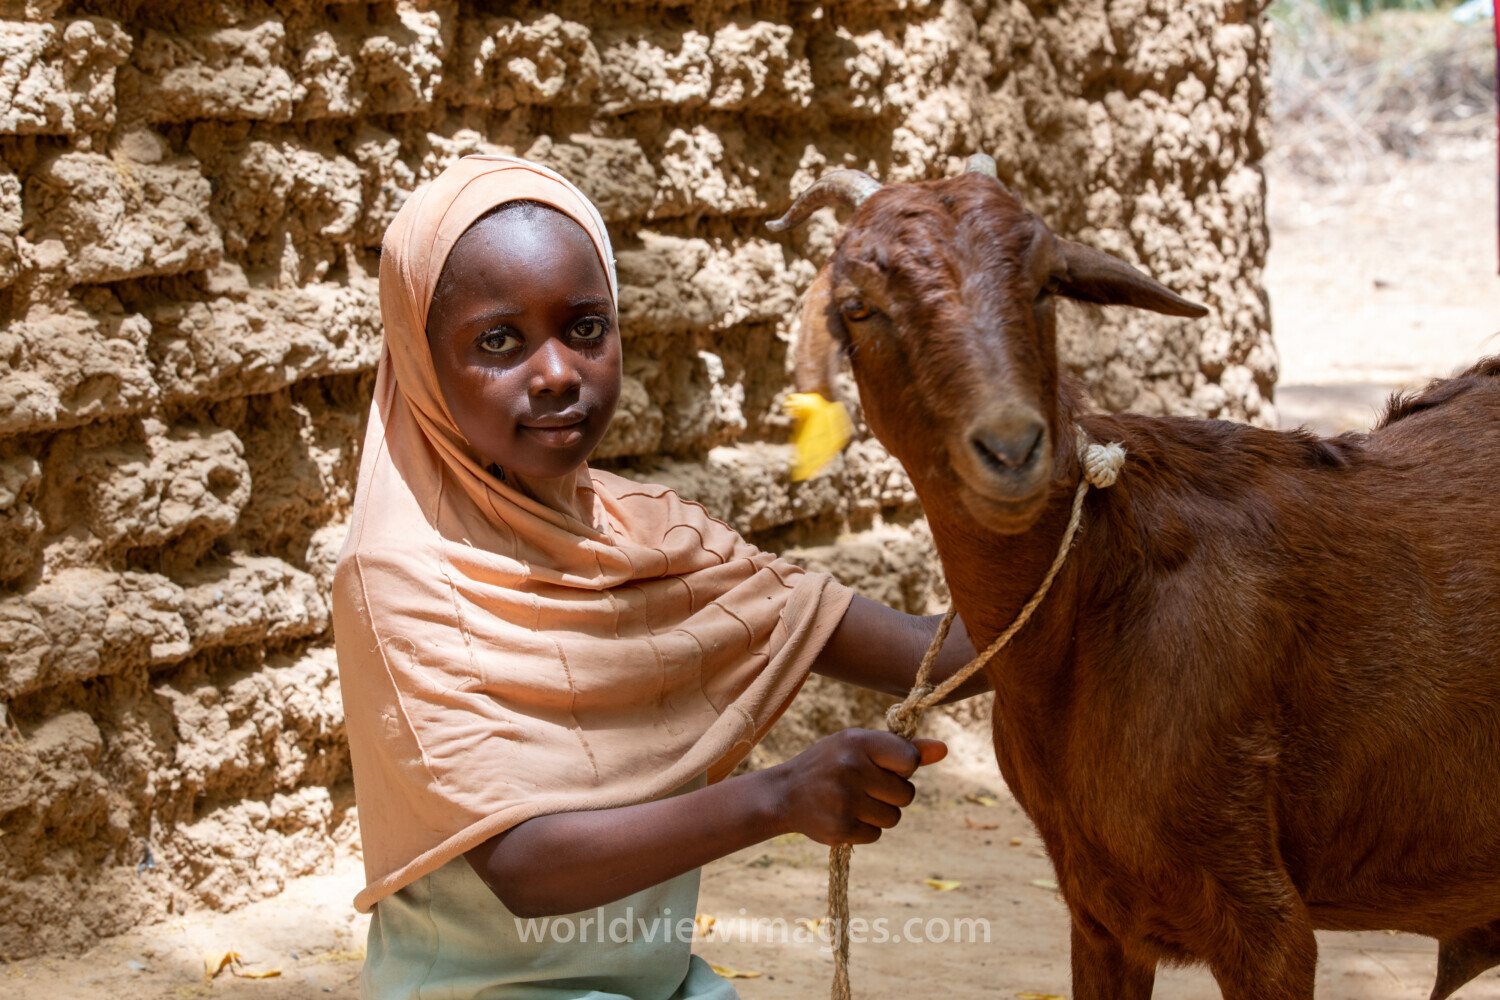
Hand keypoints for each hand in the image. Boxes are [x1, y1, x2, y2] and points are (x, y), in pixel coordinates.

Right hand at [763, 729, 947, 845]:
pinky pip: (876, 834)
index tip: (884, 766)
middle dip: (892, 794)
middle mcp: (851, 768)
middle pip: (907, 794)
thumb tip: (944, 749)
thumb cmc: (832, 764)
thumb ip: (903, 749)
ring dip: (880, 813)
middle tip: (865, 786)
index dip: (903, 767)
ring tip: (854, 800)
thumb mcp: (861, 747)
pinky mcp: (840, 828)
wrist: (784, 794)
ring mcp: (845, 800)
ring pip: (894, 817)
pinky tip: (844, 815)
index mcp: (858, 741)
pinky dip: (865, 829)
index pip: (910, 760)